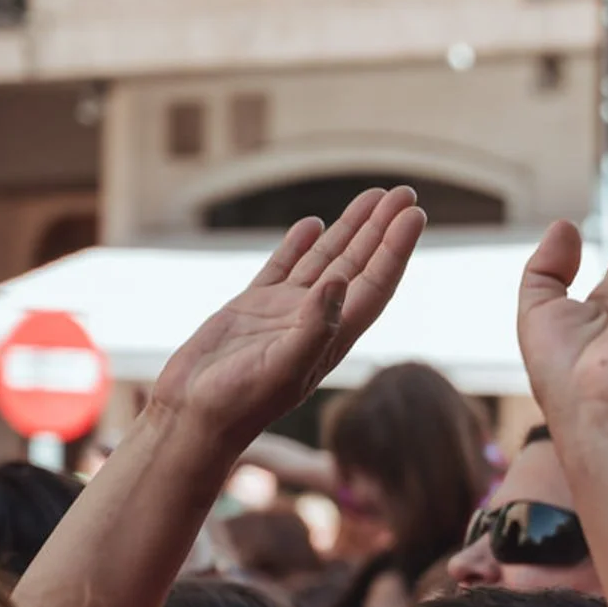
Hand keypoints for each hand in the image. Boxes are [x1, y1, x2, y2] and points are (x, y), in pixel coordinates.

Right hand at [147, 187, 425, 453]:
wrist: (194, 415)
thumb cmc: (240, 403)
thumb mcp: (284, 367)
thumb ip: (314, 327)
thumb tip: (340, 283)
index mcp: (333, 334)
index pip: (375, 283)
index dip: (396, 248)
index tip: (414, 214)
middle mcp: (315, 319)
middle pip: (359, 264)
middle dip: (382, 229)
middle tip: (404, 191)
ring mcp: (283, 312)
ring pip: (325, 260)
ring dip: (350, 230)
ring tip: (373, 197)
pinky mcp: (251, 307)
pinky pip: (283, 267)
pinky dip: (298, 245)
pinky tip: (312, 224)